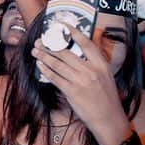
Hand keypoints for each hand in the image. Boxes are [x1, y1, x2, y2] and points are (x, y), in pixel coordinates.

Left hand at [31, 24, 130, 144]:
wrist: (109, 119)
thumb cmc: (107, 97)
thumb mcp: (107, 75)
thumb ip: (97, 59)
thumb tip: (89, 42)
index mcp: (102, 65)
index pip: (86, 44)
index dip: (73, 32)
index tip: (62, 25)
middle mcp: (91, 71)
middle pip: (67, 53)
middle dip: (50, 46)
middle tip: (40, 41)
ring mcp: (81, 81)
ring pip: (58, 64)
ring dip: (44, 56)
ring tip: (36, 51)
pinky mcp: (72, 92)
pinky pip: (55, 78)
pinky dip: (46, 70)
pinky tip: (40, 65)